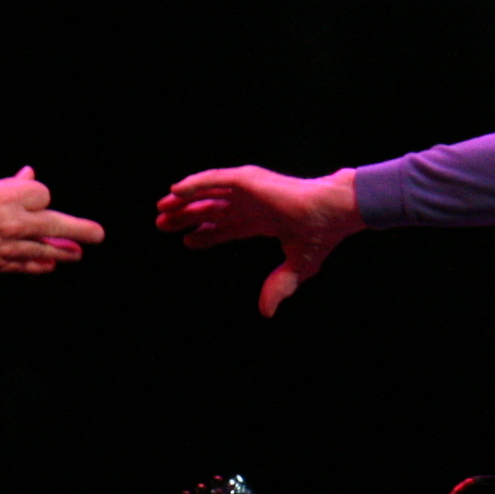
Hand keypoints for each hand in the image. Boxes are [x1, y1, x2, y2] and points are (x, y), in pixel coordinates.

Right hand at [0, 167, 104, 274]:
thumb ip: (7, 186)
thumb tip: (27, 176)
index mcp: (6, 196)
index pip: (42, 195)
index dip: (40, 197)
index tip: (36, 199)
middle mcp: (11, 221)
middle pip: (56, 224)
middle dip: (80, 229)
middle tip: (97, 235)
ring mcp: (6, 246)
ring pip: (45, 250)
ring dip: (64, 252)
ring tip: (77, 253)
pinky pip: (26, 266)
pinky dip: (39, 265)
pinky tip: (49, 265)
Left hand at [154, 166, 361, 314]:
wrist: (332, 214)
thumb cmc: (321, 235)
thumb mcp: (296, 267)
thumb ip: (278, 286)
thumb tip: (266, 313)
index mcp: (264, 220)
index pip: (228, 227)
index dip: (207, 234)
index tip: (187, 242)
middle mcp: (254, 203)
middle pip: (212, 210)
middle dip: (188, 217)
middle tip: (164, 226)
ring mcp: (250, 190)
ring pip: (208, 194)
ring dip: (184, 201)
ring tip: (162, 209)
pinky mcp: (248, 181)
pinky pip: (214, 180)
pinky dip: (194, 184)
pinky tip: (176, 190)